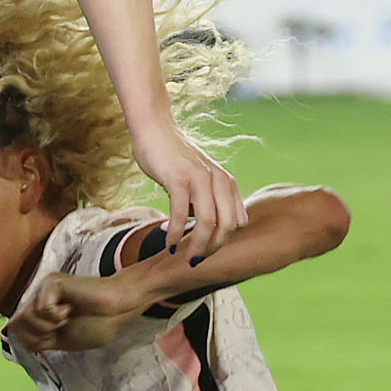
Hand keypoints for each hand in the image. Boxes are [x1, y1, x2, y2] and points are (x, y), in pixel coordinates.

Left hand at [7, 271, 138, 352]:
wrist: (117, 311)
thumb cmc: (95, 324)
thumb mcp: (59, 340)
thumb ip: (37, 339)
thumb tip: (13, 336)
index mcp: (38, 310)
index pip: (15, 329)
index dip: (33, 340)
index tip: (55, 336)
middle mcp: (37, 296)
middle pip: (16, 324)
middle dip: (39, 334)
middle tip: (61, 327)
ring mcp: (43, 288)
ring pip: (27, 317)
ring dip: (50, 325)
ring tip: (68, 317)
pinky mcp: (52, 282)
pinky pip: (43, 309)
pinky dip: (59, 316)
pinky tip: (71, 308)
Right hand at [132, 125, 243, 264]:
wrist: (154, 130)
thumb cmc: (174, 159)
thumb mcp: (200, 180)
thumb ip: (208, 202)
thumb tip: (207, 232)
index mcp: (227, 183)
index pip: (236, 222)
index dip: (224, 241)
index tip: (207, 252)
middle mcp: (219, 180)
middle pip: (226, 226)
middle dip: (213, 248)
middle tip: (196, 261)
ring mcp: (200, 179)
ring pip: (207, 222)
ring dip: (196, 245)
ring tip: (185, 257)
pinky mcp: (179, 178)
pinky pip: (180, 213)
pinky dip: (176, 232)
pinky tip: (169, 242)